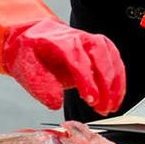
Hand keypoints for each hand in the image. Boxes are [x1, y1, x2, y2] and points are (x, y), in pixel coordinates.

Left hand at [3, 19, 127, 114]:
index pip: (77, 58)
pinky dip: (119, 80)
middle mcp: (79, 37)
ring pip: (111, 57)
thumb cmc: (30, 51)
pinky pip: (115, 61)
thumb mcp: (25, 67)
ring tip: (110, 106)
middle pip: (99, 54)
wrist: (34, 36)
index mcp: (60, 41)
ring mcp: (91, 40)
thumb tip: (56, 102)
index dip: (87, 79)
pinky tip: (116, 97)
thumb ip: (40, 84)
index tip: (91, 99)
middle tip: (103, 107)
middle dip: (105, 83)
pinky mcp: (99, 48)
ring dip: (114, 84)